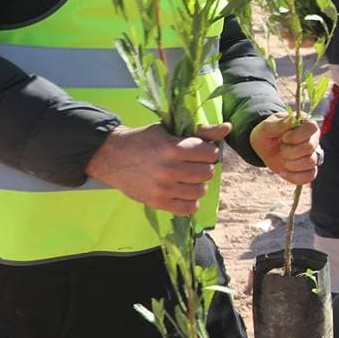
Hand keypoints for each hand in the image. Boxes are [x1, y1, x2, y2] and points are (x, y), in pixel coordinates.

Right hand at [86, 122, 229, 214]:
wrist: (111, 156)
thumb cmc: (144, 141)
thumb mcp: (170, 130)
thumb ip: (201, 131)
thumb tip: (227, 128)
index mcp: (173, 148)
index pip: (210, 154)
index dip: (207, 151)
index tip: (198, 151)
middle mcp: (169, 170)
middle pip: (207, 173)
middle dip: (203, 167)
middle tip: (191, 164)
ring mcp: (163, 188)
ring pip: (200, 191)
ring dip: (197, 184)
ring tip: (186, 178)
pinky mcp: (157, 202)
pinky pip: (188, 209)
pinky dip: (190, 202)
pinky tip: (183, 192)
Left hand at [251, 111, 320, 185]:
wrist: (264, 147)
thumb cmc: (266, 133)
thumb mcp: (267, 127)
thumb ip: (279, 124)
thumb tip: (293, 121)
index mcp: (305, 123)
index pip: (312, 127)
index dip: (297, 135)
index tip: (284, 138)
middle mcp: (313, 138)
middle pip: (309, 147)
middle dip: (289, 152)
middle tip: (281, 148)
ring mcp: (313, 154)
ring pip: (311, 162)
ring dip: (292, 164)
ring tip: (283, 160)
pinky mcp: (309, 169)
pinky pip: (310, 176)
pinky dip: (294, 177)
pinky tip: (283, 172)